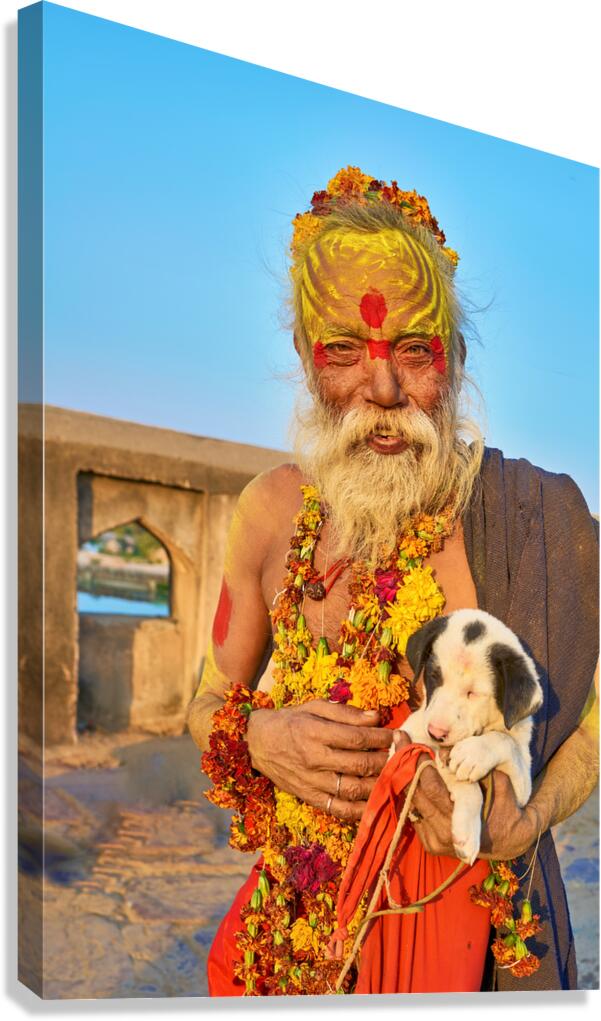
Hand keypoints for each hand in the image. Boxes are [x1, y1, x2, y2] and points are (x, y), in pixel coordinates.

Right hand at [246, 700, 392, 821]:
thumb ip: (346, 712)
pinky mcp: (309, 797)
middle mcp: (313, 758)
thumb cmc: (290, 721)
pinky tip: (375, 802)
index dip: (381, 738)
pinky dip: (360, 810)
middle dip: (385, 760)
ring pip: (352, 789)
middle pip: (359, 764)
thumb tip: (376, 717)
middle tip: (400, 755)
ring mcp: (311, 781)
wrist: (257, 743)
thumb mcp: (314, 707)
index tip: (396, 735)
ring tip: (393, 776)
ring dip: (378, 784)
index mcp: (314, 731)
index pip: (357, 738)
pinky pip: (338, 809)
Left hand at [394, 733, 540, 858]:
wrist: (510, 841)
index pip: (431, 786)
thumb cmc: (506, 806)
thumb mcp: (501, 784)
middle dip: (404, 762)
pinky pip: (412, 812)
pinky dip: (409, 791)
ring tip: (399, 748)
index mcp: (459, 821)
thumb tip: (451, 750)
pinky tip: (407, 770)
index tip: (411, 739)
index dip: (419, 761)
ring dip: (403, 775)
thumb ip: (480, 766)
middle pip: (414, 792)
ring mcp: (432, 840)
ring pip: (409, 802)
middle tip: (399, 737)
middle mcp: (441, 833)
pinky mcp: (428, 842)